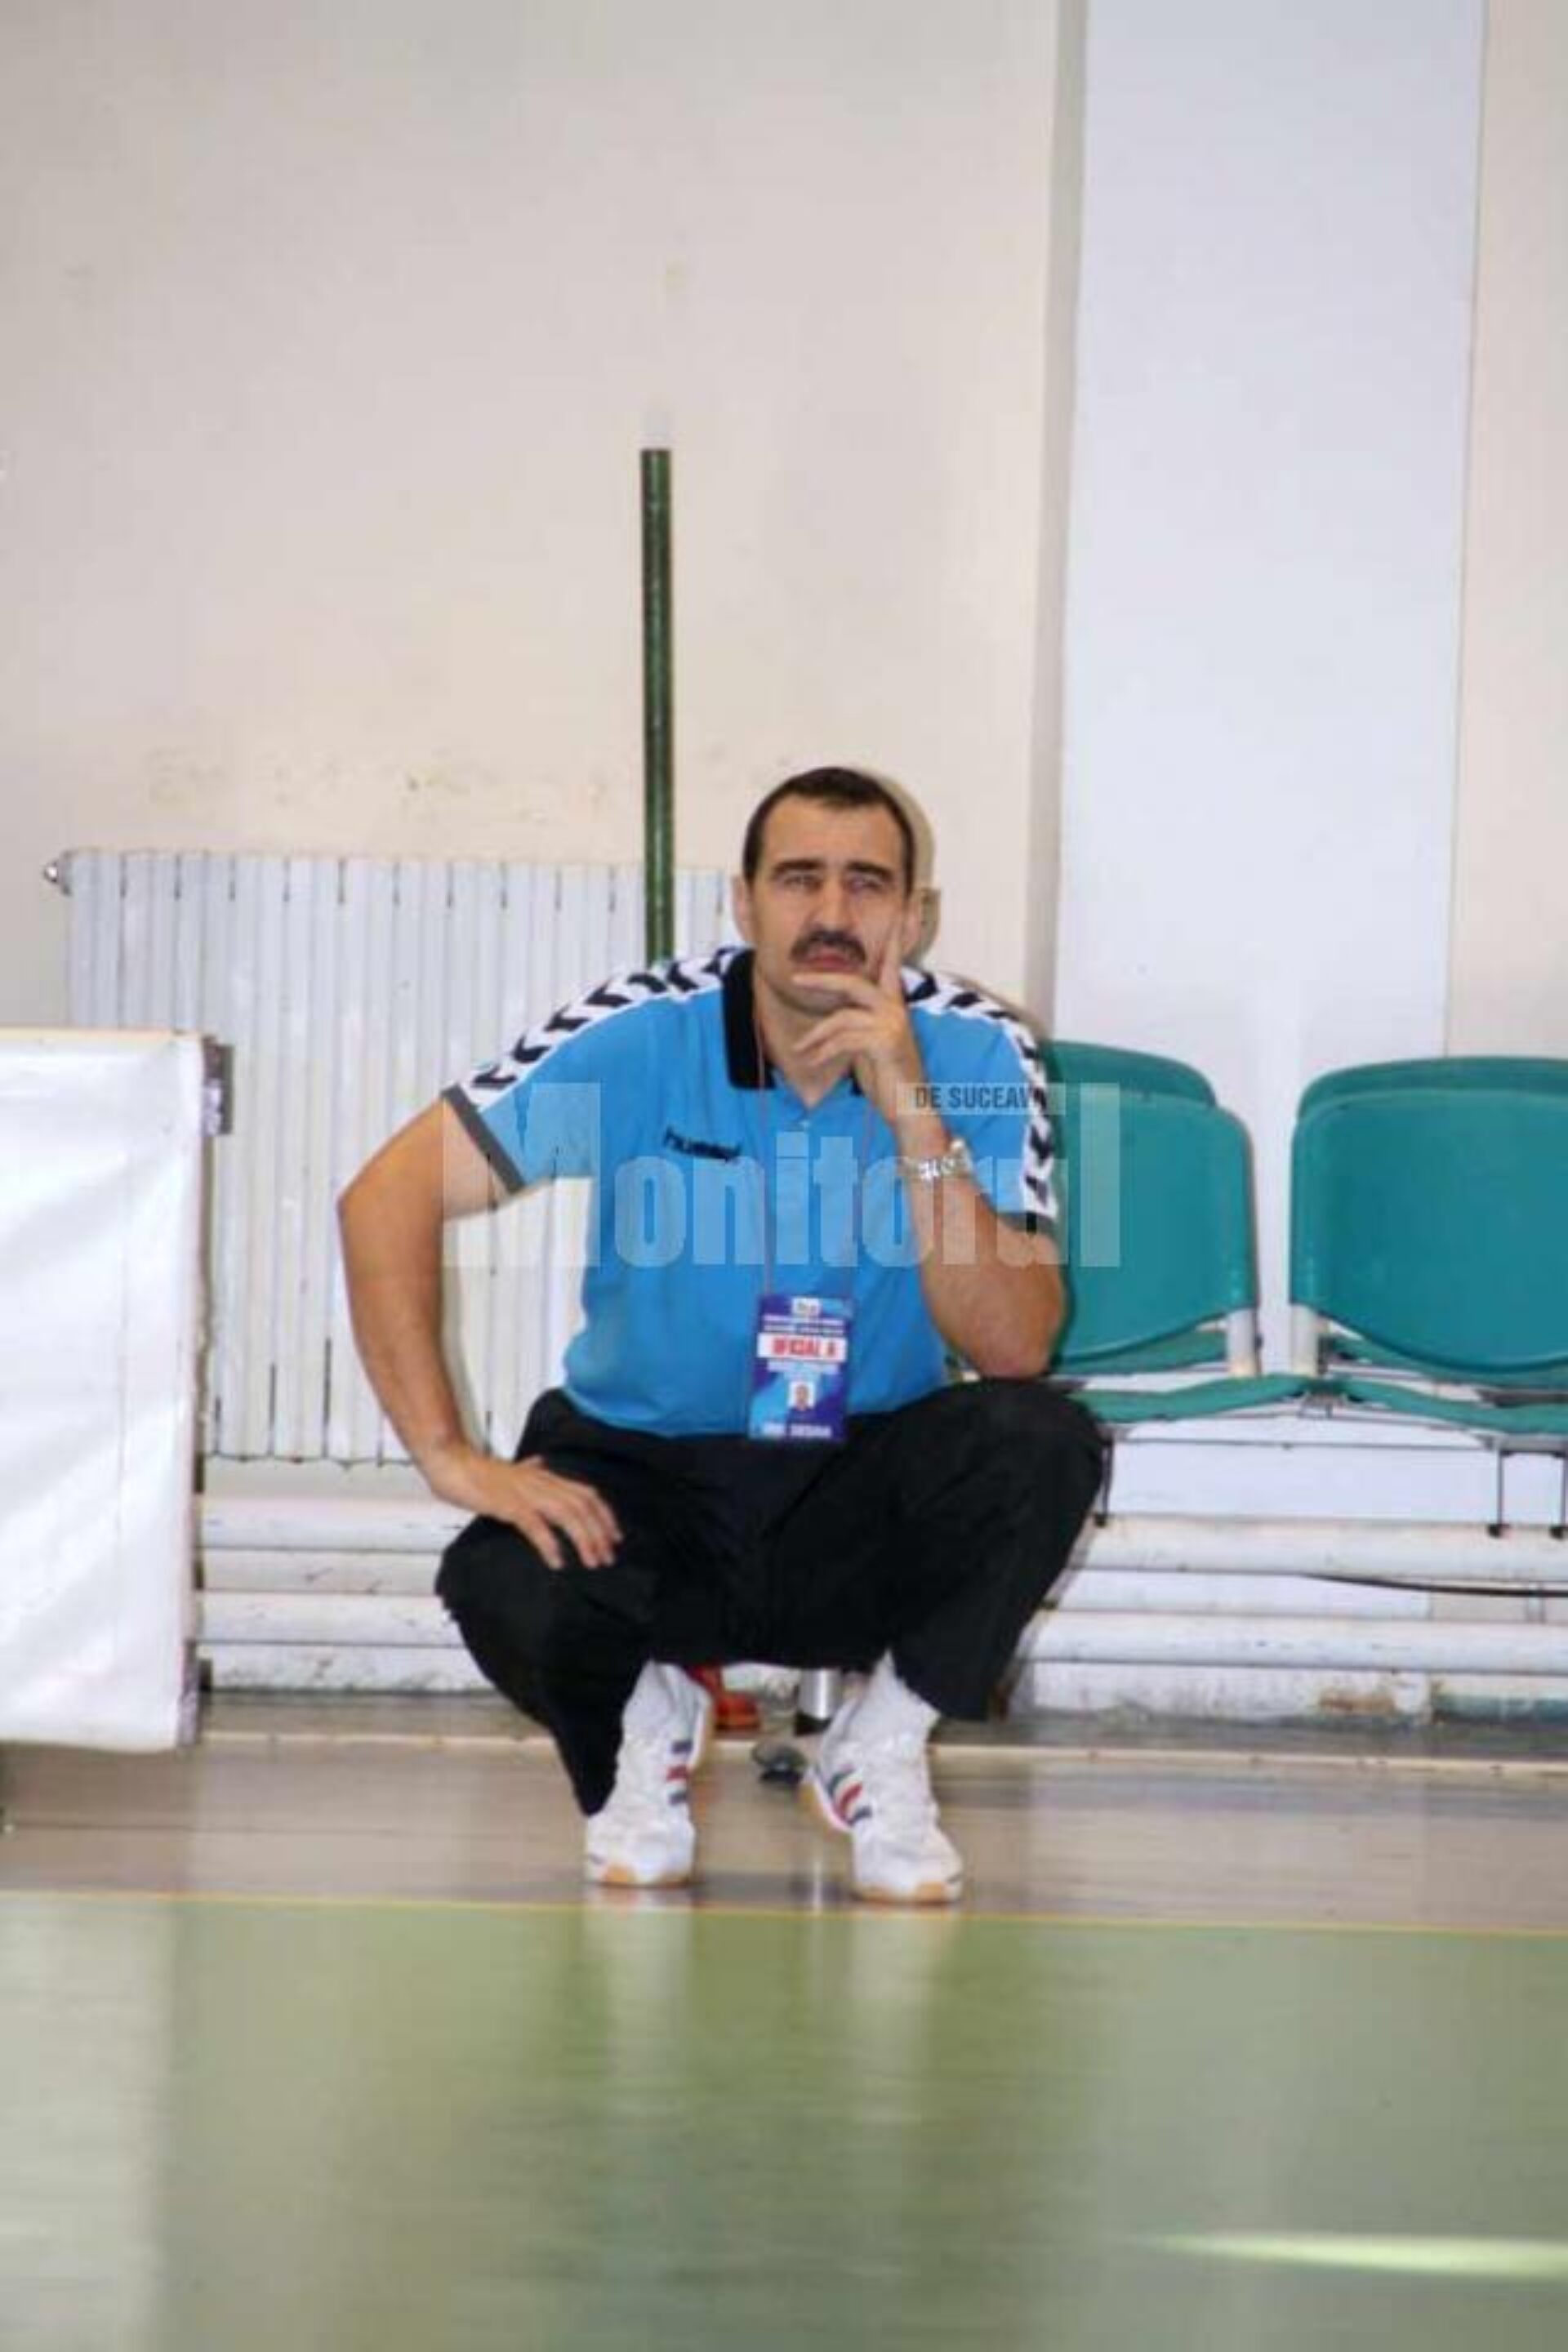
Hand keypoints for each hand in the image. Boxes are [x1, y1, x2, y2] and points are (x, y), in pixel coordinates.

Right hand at [422, 1439, 622, 1568]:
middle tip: (607, 1557)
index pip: (587, 1493)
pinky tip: (557, 1560)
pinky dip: (549, 1543)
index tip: (615, 1536)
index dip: (605, 1514)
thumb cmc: (478, 1470)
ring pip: (566, 1514)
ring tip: (591, 1561)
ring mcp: (526, 1492)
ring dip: (583, 1539)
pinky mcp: (507, 1504)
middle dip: (600, 1533)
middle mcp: (542, 1482)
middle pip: (583, 1506)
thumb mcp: (513, 1468)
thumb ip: (531, 1468)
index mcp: (546, 1476)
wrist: (451, 1462)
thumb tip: (541, 1463)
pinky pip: (535, 1524)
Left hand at [794, 932, 923, 1123]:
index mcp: (893, 1005)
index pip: (891, 964)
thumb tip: (834, 1019)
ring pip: (842, 1017)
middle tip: (797, 978)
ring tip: (800, 1049)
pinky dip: (823, 1050)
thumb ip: (857, 1026)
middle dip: (822, 980)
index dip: (895, 939)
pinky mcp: (885, 1042)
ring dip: (815, 1036)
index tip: (903, 910)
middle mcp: (895, 1009)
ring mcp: (891, 1024)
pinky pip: (844, 1039)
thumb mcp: (870, 1046)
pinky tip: (812, 1061)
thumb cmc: (889, 1079)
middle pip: (853, 982)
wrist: (910, 1108)